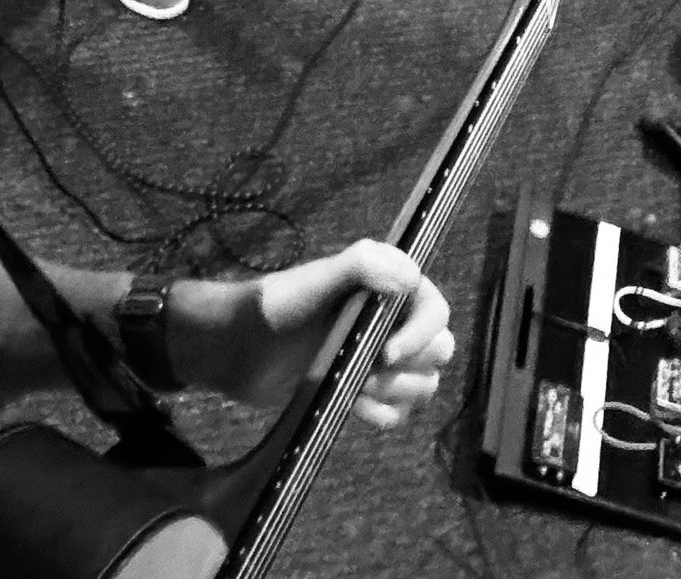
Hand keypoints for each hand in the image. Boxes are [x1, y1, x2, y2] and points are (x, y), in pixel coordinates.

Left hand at [212, 240, 454, 426]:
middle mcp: (395, 322)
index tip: (389, 353)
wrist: (241, 350)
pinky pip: (399, 413)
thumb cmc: (278, 307)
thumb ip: (361, 266)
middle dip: (410, 366)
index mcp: (392, 287)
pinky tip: (353, 404)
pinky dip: (382, 414)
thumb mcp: (316, 280)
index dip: (422, 335)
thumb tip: (410, 277)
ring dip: (396, 392)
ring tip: (356, 386)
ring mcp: (382, 359)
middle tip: (370, 368)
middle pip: (439, 351)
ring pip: (423, 385)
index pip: (437, 312)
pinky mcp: (367, 391)